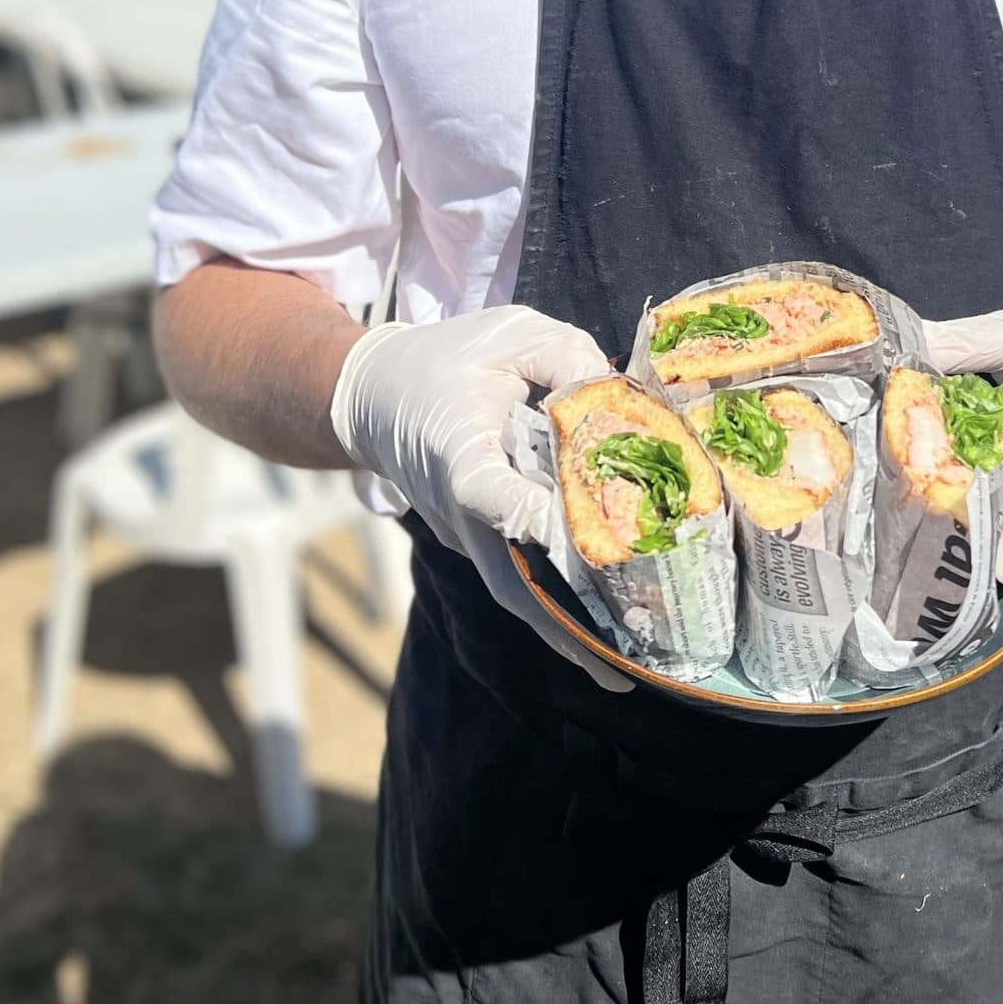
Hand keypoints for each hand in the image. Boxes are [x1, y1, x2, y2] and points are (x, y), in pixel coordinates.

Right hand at [331, 305, 629, 690]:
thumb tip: (621, 396)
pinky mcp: (476, 543)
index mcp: (460, 457)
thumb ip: (566, 356)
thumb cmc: (448, 360)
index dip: (542, 522)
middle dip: (567, 624)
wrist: (374, 395)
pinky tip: (608, 628)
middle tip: (628, 662)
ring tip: (625, 669)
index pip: (496, 498)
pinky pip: (520, 578)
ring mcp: (464, 536)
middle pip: (512, 579)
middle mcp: (459, 513)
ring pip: (517, 593)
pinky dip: (558, 605)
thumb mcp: (510, 335)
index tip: (595, 547)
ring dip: (567, 632)